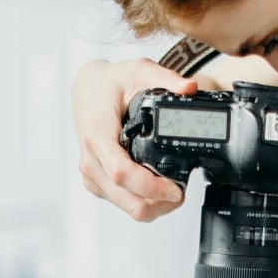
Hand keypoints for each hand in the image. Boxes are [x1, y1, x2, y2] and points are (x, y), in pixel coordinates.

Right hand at [73, 58, 197, 221]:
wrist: (87, 90)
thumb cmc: (110, 82)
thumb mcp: (139, 70)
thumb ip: (166, 78)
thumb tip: (190, 88)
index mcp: (98, 135)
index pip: (122, 173)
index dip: (152, 187)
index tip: (177, 188)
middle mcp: (91, 160)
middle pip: (128, 200)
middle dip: (160, 203)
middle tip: (183, 191)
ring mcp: (91, 174)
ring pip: (127, 207)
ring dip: (154, 206)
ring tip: (174, 189)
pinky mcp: (95, 182)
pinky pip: (122, 203)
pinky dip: (143, 201)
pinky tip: (157, 187)